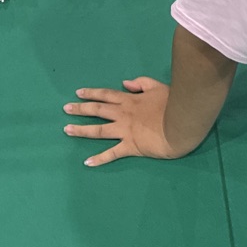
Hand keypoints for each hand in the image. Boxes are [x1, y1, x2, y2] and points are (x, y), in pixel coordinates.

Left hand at [63, 77, 192, 166]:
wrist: (180, 124)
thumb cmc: (173, 104)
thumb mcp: (158, 87)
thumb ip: (142, 83)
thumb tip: (125, 84)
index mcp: (130, 100)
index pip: (107, 95)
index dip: (92, 93)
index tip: (78, 93)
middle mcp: (123, 114)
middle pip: (98, 110)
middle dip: (80, 109)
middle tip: (66, 108)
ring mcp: (125, 131)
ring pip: (99, 130)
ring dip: (81, 130)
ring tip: (67, 130)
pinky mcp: (130, 146)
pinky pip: (112, 153)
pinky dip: (99, 158)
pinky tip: (87, 162)